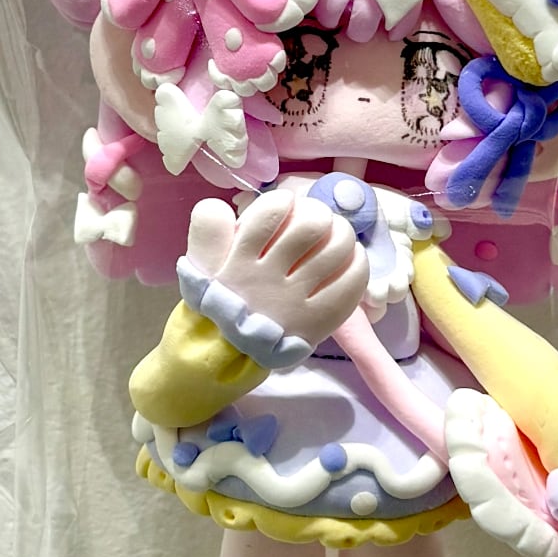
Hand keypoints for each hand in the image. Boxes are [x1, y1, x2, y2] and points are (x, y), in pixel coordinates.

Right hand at [185, 189, 368, 354]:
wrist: (224, 356)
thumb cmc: (216, 303)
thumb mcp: (200, 264)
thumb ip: (207, 229)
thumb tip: (221, 205)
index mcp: (239, 261)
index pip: (270, 213)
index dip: (284, 200)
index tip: (286, 205)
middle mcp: (268, 280)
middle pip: (312, 226)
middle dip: (319, 213)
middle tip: (317, 219)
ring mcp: (295, 302)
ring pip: (336, 249)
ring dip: (342, 233)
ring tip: (336, 235)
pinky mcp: (318, 321)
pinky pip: (351, 282)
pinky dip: (357, 262)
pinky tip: (351, 258)